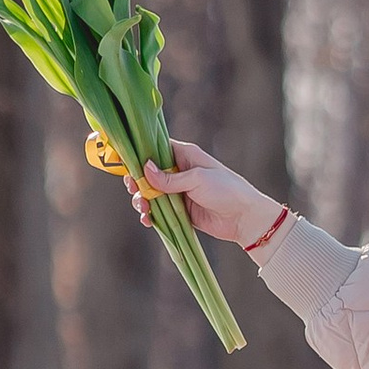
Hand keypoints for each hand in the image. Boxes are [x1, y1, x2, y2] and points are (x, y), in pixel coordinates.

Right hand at [128, 140, 283, 248]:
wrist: (244, 217)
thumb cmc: (226, 189)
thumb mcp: (197, 179)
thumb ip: (170, 177)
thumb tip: (145, 168)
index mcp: (184, 156)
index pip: (156, 148)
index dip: (139, 154)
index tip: (124, 161)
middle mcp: (178, 172)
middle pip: (147, 173)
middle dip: (137, 181)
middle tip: (133, 188)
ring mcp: (177, 192)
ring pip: (150, 193)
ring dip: (142, 200)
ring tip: (143, 208)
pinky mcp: (179, 211)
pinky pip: (158, 212)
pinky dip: (150, 215)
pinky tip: (148, 220)